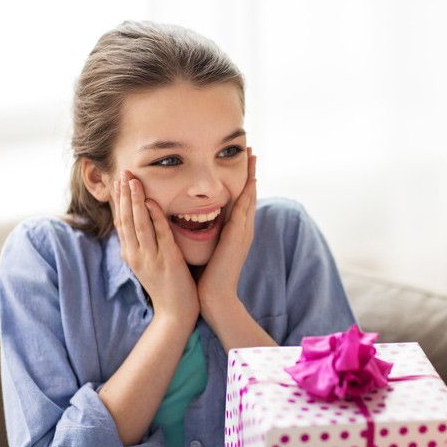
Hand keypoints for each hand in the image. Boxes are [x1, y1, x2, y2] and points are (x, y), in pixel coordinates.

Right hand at [113, 170, 198, 322]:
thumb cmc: (165, 286)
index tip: (117, 181)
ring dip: (136, 201)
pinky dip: (155, 218)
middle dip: (124, 194)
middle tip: (123, 172)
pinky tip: (153, 203)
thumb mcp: (146, 263)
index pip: (121, 221)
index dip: (119, 200)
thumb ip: (139, 243)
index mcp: (130, 254)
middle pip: (126, 219)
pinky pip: (160, 235)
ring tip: (133, 181)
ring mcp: (150, 258)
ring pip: (139, 224)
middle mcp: (135, 254)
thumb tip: (128, 222)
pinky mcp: (167, 260)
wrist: (175, 312)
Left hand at [196, 148, 256, 307]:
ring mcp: (243, 233)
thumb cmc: (207, 274)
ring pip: (249, 198)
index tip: (241, 161)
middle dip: (251, 171)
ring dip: (252, 176)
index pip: (239, 199)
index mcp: (234, 230)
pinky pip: (244, 211)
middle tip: (252, 150)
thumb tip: (193, 217)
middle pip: (249, 193)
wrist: (214, 296)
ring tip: (254, 157)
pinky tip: (250, 181)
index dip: (242, 179)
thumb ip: (205, 231)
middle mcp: (242, 229)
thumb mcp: (208, 246)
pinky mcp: (239, 238)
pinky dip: (248, 195)